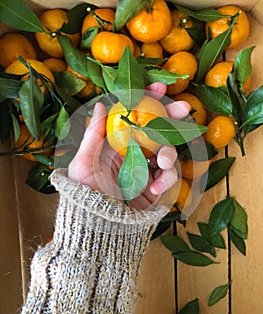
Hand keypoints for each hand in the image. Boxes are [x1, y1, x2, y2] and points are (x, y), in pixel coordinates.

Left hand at [68, 83, 189, 209]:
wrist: (95, 225)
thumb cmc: (83, 193)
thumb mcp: (83, 163)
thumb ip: (93, 135)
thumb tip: (101, 104)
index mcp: (116, 143)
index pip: (133, 116)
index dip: (147, 100)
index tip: (159, 87)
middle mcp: (133, 153)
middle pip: (157, 130)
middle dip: (172, 117)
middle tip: (184, 108)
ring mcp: (146, 169)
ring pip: (167, 152)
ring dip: (169, 154)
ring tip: (162, 163)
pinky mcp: (155, 187)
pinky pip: (169, 178)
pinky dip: (167, 181)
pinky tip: (155, 189)